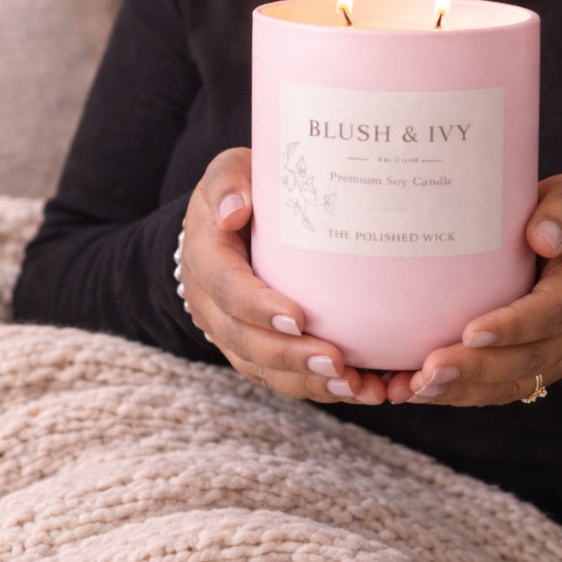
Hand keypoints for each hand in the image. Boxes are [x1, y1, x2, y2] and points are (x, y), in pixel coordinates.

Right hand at [181, 148, 386, 405]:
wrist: (228, 219)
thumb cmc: (241, 189)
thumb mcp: (230, 172)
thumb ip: (228, 183)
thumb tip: (235, 209)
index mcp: (205, 256)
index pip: (225, 288)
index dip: (257, 307)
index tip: (296, 317)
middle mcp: (210, 303)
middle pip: (244, 340)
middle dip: (290, 356)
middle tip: (336, 362)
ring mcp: (230, 331)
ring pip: (262, 368)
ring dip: (306, 381)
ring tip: (353, 385)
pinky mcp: (254, 348)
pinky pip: (279, 377)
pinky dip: (315, 388)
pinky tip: (357, 390)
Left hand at [385, 174, 561, 406]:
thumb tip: (541, 236)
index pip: (554, 312)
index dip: (515, 326)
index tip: (471, 331)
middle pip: (528, 359)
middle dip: (476, 368)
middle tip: (430, 369)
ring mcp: (558, 354)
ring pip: (512, 382)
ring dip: (462, 389)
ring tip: (416, 389)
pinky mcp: (536, 367)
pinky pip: (501, 388)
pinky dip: (460, 394)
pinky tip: (419, 392)